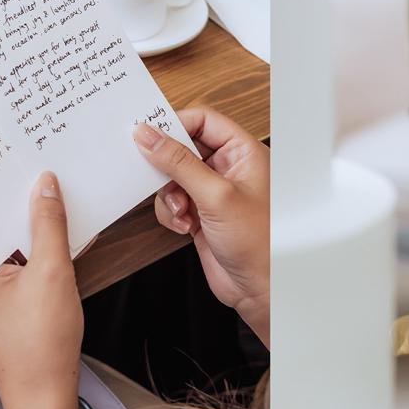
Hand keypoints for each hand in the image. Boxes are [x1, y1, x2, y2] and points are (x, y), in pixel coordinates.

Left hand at [0, 172, 82, 408]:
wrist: (46, 394)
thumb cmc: (39, 348)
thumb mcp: (52, 274)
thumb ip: (49, 226)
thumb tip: (46, 187)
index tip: (10, 161)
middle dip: (14, 204)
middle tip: (35, 172)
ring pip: (6, 247)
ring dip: (29, 227)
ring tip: (50, 197)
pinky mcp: (3, 303)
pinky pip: (17, 265)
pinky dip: (35, 251)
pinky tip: (59, 235)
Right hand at [134, 109, 269, 345]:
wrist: (260, 288)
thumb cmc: (259, 243)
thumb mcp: (215, 195)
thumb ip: (179, 163)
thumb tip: (148, 135)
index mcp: (244, 152)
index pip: (203, 120)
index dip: (175, 124)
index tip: (148, 134)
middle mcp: (229, 168)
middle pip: (184, 147)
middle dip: (167, 165)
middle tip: (155, 175)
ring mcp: (213, 191)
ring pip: (173, 176)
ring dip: (168, 194)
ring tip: (181, 212)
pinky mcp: (201, 213)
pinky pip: (172, 200)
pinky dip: (170, 212)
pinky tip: (184, 226)